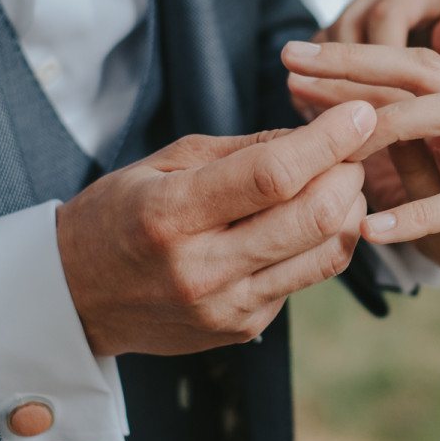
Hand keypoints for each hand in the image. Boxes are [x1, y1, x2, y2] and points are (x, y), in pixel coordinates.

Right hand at [56, 101, 374, 356]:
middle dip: (349, 173)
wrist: (78, 296)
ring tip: (341, 180)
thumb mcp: (165, 162)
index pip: (272, 175)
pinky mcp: (243, 328)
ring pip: (325, 253)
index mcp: (170, 215)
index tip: (361, 113)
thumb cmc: (121, 213)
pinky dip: (320, 242)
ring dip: (349, 209)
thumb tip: (317, 133)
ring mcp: (226, 307)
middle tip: (354, 148)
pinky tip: (307, 219)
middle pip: (312, 217)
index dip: (328, 141)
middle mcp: (201, 268)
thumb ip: (244, 149)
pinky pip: (305, 279)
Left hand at [284, 42, 439, 286]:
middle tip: (286, 55)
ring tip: (315, 128)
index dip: (365, 61)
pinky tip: (372, 229)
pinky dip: (423, 216)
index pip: (425, 72)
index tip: (308, 56)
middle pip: (422, 74)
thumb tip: (422, 185)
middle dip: (352, 64)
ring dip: (379, 121)